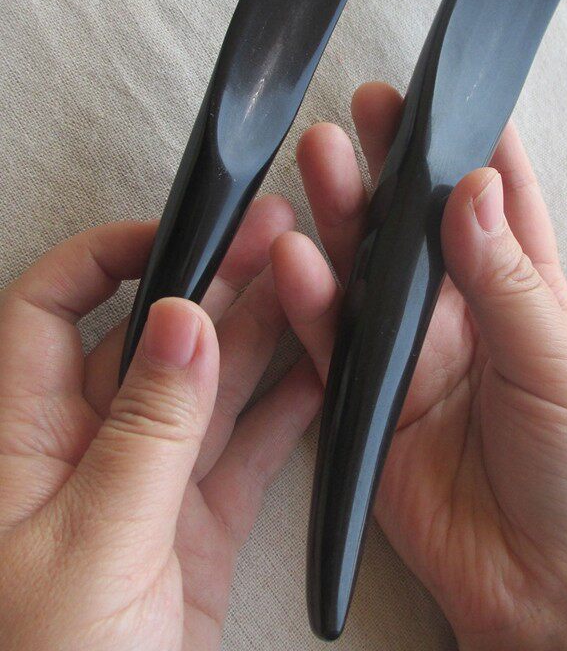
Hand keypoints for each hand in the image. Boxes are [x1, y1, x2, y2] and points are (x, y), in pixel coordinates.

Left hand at [0, 197, 320, 650]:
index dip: (105, 259)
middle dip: (213, 282)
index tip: (175, 236)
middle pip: (149, 338)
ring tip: (314, 282)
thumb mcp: (96, 546)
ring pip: (208, 388)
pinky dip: (284, 411)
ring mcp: (147, 487)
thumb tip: (179, 321)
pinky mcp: (195, 528)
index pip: (47, 309)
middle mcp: (84, 451)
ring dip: (261, 335)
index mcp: (24, 440)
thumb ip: (147, 429)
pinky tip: (322, 372)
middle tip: (276, 239)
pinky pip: (244, 450)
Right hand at [270, 83, 566, 650]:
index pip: (502, 204)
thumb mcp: (561, 369)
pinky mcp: (369, 403)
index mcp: (527, 296)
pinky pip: (334, 341)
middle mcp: (463, 315)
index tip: (449, 94)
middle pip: (420, 226)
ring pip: (368, 270)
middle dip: (395, 165)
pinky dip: (312, 300)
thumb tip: (474, 188)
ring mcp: (412, 355)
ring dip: (344, 215)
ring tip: (321, 155)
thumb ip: (509, 282)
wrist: (548, 594)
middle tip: (368, 108)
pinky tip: (294, 255)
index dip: (475, 148)